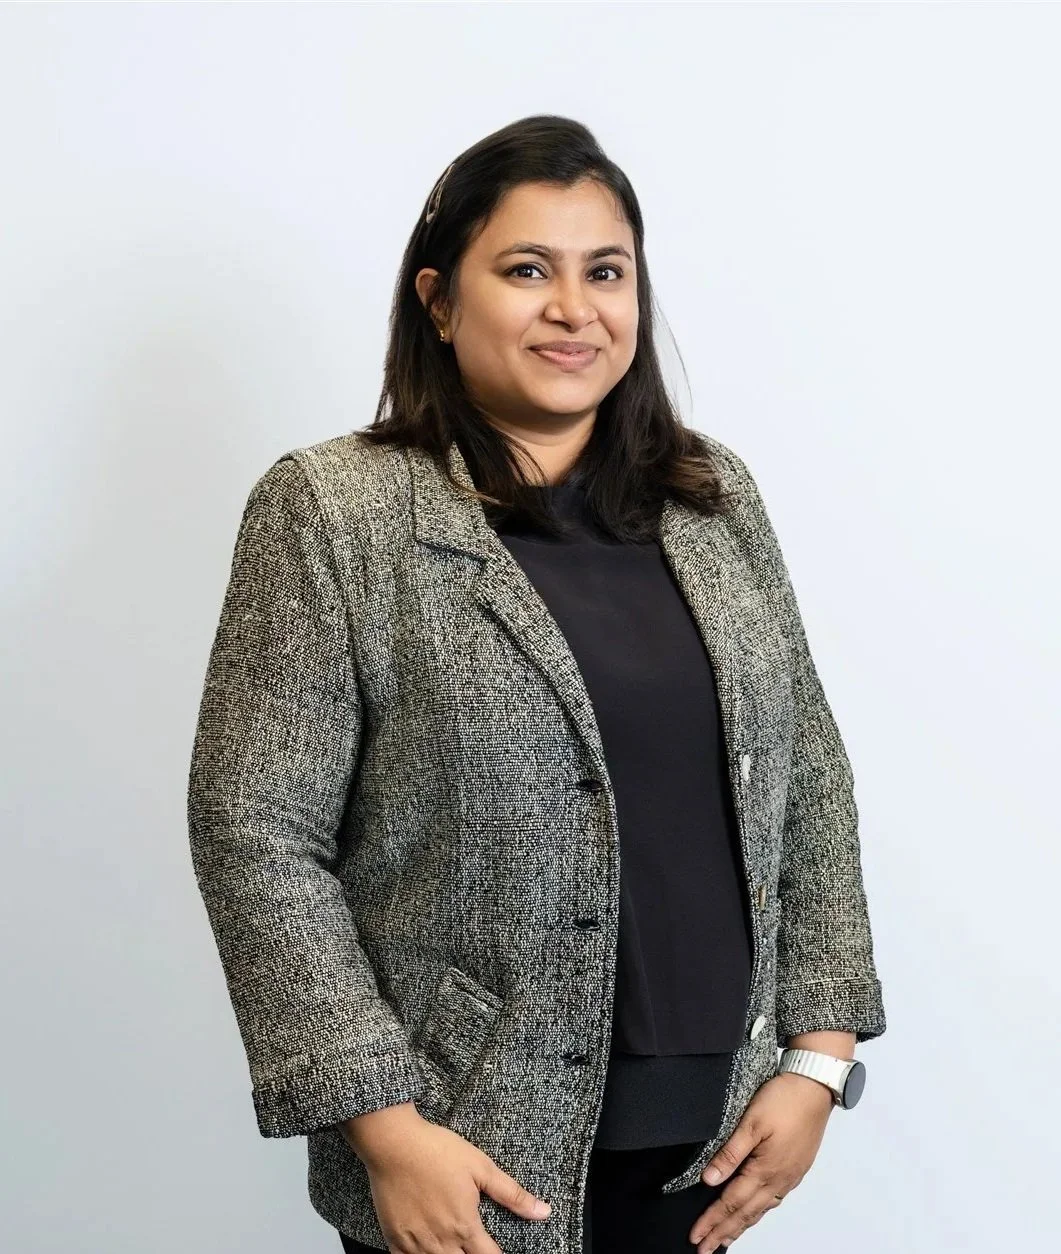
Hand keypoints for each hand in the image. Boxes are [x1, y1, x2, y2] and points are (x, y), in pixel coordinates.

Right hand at [353, 1111, 552, 1252]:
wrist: (394, 1143)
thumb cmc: (437, 1150)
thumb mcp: (481, 1167)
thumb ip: (511, 1194)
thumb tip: (543, 1212)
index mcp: (465, 1226)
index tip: (498, 1253)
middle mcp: (441, 1242)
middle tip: (473, 1247)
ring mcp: (416, 1244)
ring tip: (453, 1248)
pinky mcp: (394, 1239)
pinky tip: (426, 1251)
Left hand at [689, 1072, 834, 1250]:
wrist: (815, 1087)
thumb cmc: (784, 1100)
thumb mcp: (751, 1122)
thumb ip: (730, 1153)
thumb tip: (709, 1180)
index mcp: (765, 1170)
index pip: (732, 1203)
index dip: (712, 1221)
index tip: (696, 1236)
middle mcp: (779, 1179)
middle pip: (746, 1214)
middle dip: (723, 1232)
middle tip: (705, 1249)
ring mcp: (789, 1176)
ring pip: (761, 1210)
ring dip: (740, 1226)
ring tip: (724, 1239)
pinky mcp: (795, 1169)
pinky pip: (773, 1200)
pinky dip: (758, 1212)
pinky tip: (753, 1213)